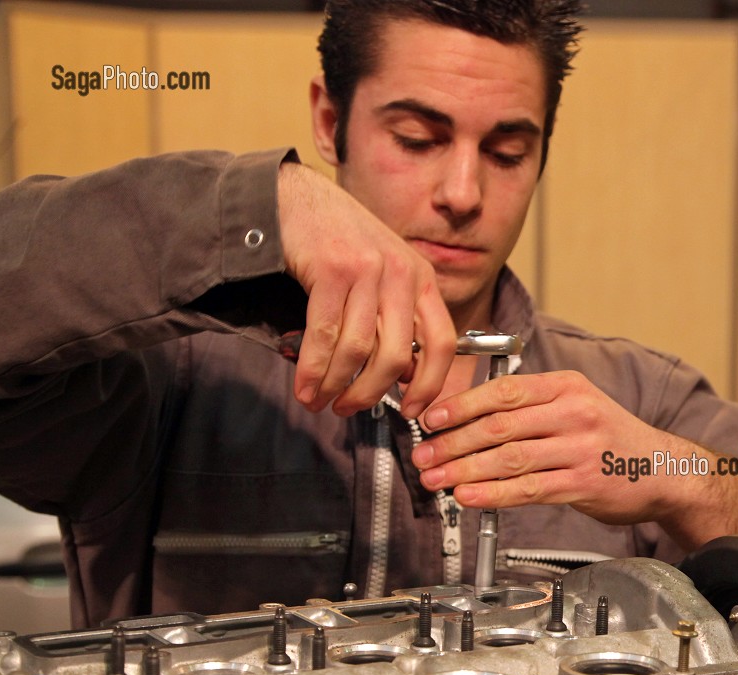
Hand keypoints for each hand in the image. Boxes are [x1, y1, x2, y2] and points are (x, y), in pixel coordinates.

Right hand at [276, 162, 452, 418]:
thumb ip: (396, 320)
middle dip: (371, 394)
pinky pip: (325, 335)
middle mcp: (402, 273)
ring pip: (360, 350)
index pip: (442, 342)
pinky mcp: (332, 268)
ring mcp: (369, 269)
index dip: (430, 384)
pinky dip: (314, 369)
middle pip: (397, 356)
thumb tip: (403, 375)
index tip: (414, 411)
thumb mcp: (383, 276)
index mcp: (422, 278)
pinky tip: (305, 386)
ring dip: (337, 386)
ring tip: (319, 401)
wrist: (295, 198)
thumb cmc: (338, 243)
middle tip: (348, 410)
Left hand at [411, 371, 704, 523]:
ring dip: (464, 471)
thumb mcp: (577, 405)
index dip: (460, 406)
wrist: (662, 470)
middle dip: (452, 442)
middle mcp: (574, 412)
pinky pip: (529, 489)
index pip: (503, 391)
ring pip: (509, 459)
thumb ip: (530, 408)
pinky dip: (493, 494)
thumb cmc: (610, 440)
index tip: (430, 419)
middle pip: (499, 426)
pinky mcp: (583, 483)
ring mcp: (580, 448)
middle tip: (423, 455)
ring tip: (436, 480)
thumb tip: (466, 420)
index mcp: (566, 386)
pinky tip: (469, 497)